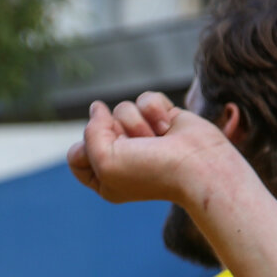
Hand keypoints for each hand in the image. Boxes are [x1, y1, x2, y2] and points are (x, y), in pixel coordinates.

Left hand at [67, 92, 234, 206]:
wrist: (198, 166)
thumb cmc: (151, 171)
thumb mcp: (104, 160)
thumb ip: (90, 132)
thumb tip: (97, 107)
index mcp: (104, 177)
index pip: (77, 153)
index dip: (88, 150)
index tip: (109, 159)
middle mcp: (122, 156)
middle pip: (98, 127)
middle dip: (117, 134)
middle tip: (138, 148)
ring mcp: (142, 137)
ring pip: (122, 109)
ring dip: (138, 123)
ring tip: (156, 139)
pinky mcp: (161, 119)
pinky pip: (144, 99)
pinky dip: (155, 110)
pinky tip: (168, 126)